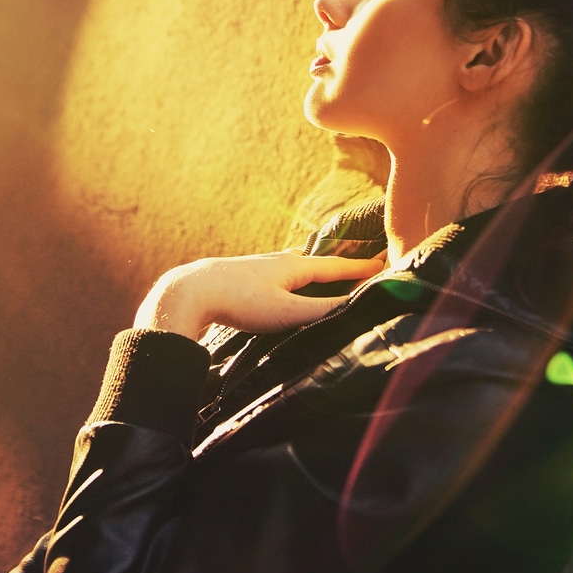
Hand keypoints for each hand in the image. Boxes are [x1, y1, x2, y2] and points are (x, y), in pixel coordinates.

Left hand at [133, 252, 384, 340]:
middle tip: (355, 265)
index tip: (382, 262)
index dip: (359, 268)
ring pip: (291, 266)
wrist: (190, 292)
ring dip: (310, 269)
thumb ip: (320, 310)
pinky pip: (274, 274)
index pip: (335, 266)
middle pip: (314, 262)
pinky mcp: (240, 276)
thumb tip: (354, 307)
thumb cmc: (240, 301)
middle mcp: (277, 260)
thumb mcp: (286, 312)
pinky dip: (288, 277)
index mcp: (293, 266)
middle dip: (336, 265)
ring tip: (320, 272)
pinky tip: (278, 284)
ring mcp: (257, 266)